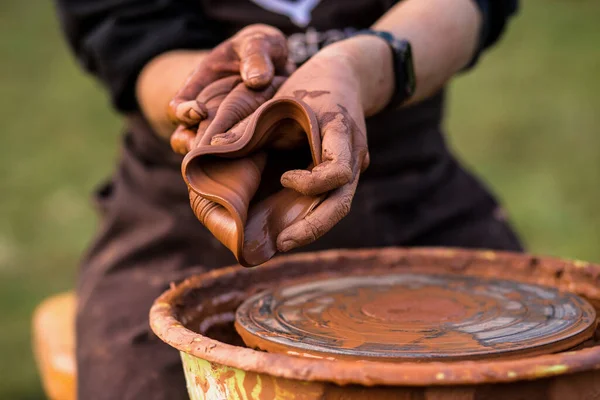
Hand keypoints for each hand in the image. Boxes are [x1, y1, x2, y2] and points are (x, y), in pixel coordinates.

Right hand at [168, 24, 289, 152]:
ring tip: (233, 162)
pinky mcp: (245, 141)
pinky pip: (236, 158)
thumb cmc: (260, 49)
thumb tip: (256, 82)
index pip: (177, 106)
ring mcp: (224, 128)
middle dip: (194, 146)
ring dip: (216, 160)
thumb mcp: (259, 42)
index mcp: (200, 85)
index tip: (200, 111)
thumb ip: (257, 55)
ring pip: (206, 154)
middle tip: (212, 149)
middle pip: (184, 139)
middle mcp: (207, 111)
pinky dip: (242, 162)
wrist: (279, 64)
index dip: (182, 112)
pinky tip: (258, 161)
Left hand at [204, 49, 370, 252]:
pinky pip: (332, 199)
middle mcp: (354, 155)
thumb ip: (254, 124)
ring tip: (281, 243)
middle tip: (282, 243)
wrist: (347, 76)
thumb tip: (213, 147)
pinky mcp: (346, 174)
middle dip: (312, 227)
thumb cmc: (310, 83)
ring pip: (339, 207)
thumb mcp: (283, 97)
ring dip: (312, 228)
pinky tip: (289, 225)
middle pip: (342, 202)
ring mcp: (354, 167)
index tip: (284, 178)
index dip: (312, 182)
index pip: (339, 169)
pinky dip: (312, 214)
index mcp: (342, 131)